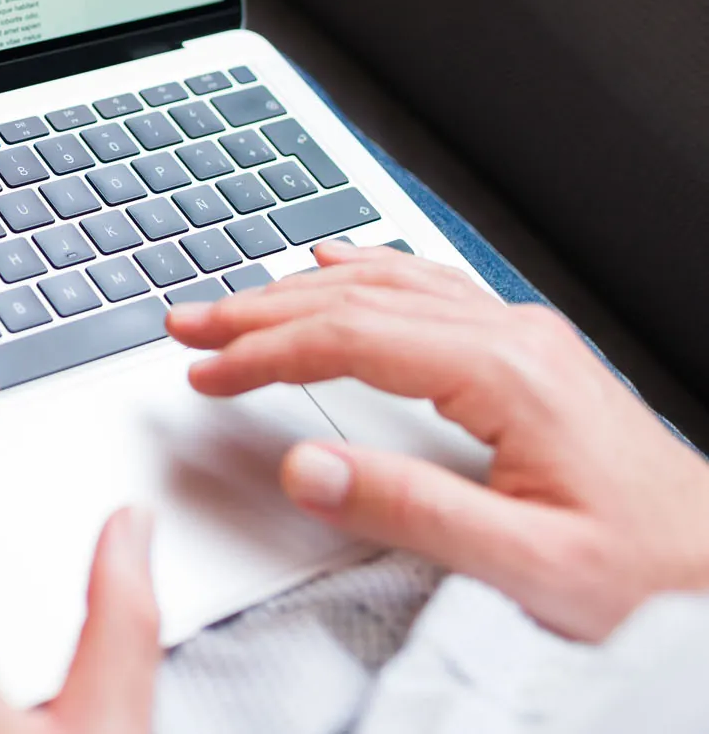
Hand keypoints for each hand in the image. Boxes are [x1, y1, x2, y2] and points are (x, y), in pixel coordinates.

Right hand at [166, 242, 708, 640]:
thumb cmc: (645, 572)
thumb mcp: (529, 568)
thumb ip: (409, 512)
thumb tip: (303, 467)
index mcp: (504, 375)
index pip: (349, 340)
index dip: (265, 351)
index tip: (205, 369)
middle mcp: (508, 336)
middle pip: (356, 297)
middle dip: (261, 308)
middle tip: (190, 321)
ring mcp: (518, 335)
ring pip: (386, 282)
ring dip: (299, 288)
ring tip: (236, 299)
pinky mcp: (524, 350)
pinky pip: (424, 285)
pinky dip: (362, 272)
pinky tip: (335, 264)